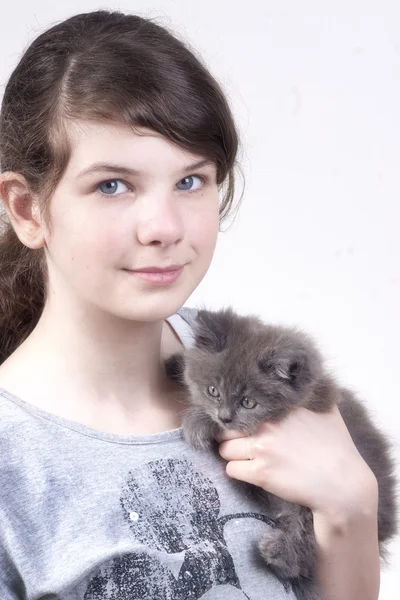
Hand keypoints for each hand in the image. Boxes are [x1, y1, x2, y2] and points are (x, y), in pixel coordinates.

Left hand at [217, 404, 377, 516]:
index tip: (242, 423)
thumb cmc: (339, 448)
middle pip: (228, 427)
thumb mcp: (328, 411)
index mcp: (280, 408)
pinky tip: (251, 472)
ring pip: (225, 449)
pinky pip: (231, 470)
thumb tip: (307, 381)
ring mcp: (262, 449)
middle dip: (231, 436)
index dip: (240, 416)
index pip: (243, 406)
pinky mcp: (261, 473)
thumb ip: (312, 395)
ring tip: (245, 459)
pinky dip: (237, 472)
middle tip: (239, 443)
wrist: (344, 485)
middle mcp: (268, 425)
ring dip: (232, 455)